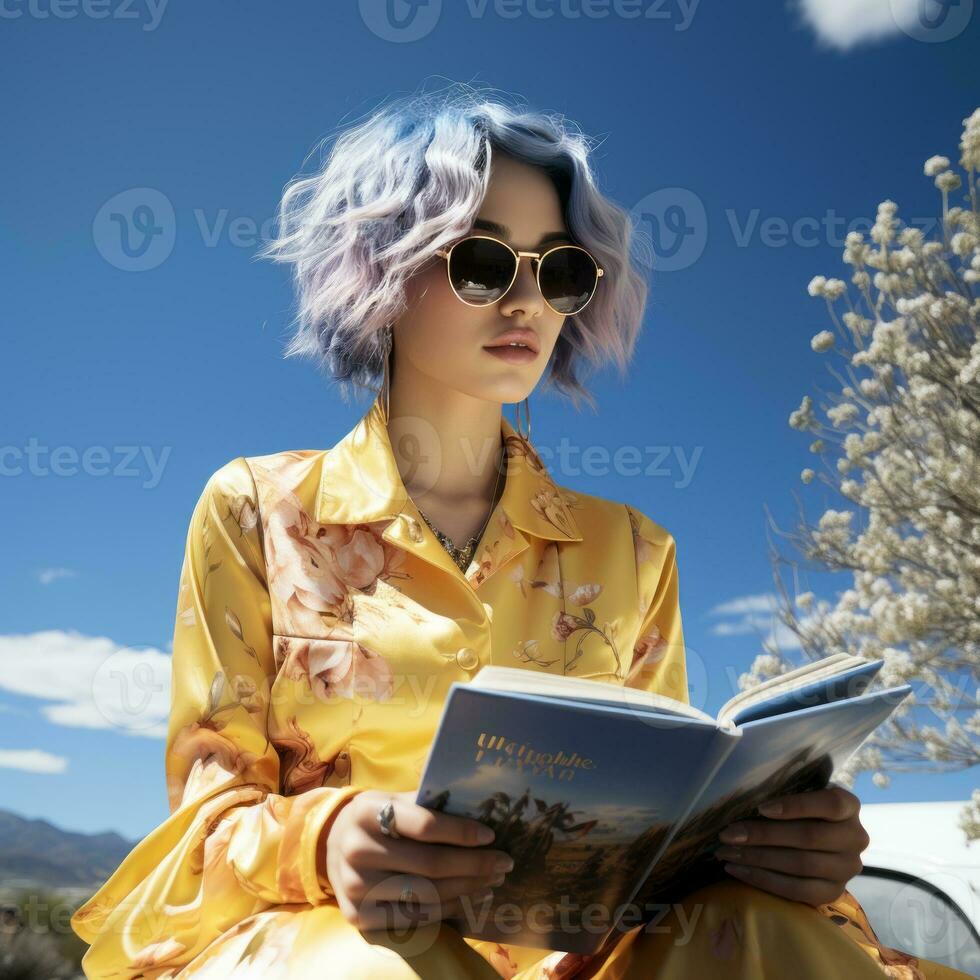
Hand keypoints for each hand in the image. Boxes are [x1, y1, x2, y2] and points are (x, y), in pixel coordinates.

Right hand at [324, 789, 513, 929]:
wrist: (331, 846)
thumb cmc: (376, 817)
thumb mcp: (393, 799)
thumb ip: (428, 803)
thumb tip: (482, 808)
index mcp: (368, 812)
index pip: (425, 824)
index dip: (462, 831)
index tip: (490, 835)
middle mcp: (358, 850)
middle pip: (431, 864)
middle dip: (475, 864)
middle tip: (504, 862)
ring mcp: (357, 887)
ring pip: (427, 894)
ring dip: (468, 888)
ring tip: (493, 880)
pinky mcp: (360, 916)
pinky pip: (415, 917)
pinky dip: (448, 908)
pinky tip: (469, 897)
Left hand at [713, 785, 868, 905]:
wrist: (819, 841)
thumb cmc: (799, 808)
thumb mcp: (798, 792)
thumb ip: (783, 791)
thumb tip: (743, 798)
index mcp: (849, 805)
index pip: (830, 804)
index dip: (796, 806)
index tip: (760, 808)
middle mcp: (855, 838)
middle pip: (808, 837)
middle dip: (763, 835)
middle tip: (727, 834)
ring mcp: (847, 868)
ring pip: (800, 865)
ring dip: (758, 859)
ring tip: (726, 853)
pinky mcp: (834, 892)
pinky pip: (797, 890)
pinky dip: (763, 880)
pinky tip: (737, 870)